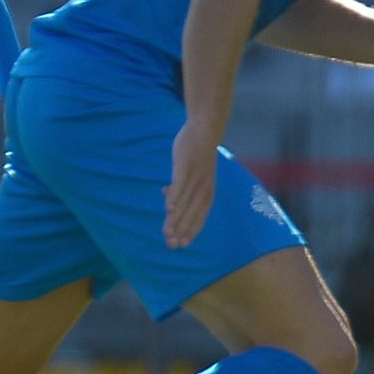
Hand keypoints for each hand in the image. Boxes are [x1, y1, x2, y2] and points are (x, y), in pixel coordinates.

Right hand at [163, 118, 222, 248]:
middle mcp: (204, 186)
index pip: (200, 215)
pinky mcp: (186, 164)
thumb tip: (166, 201)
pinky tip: (167, 208)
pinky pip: (180, 182)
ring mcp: (195, 175)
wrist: (205, 128)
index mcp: (207, 190)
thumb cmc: (197, 153)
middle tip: (171, 245)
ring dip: (176, 218)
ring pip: (185, 201)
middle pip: (192, 212)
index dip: (192, 230)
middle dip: (182, 230)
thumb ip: (179, 189)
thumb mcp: (190, 174)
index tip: (183, 245)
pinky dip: (175, 195)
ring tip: (166, 233)